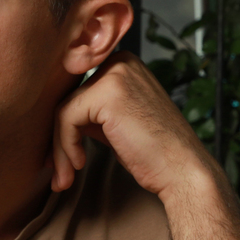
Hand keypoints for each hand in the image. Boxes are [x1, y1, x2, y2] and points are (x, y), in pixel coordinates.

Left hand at [51, 54, 217, 200]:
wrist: (183, 170)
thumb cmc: (156, 153)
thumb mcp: (119, 122)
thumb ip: (94, 112)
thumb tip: (56, 122)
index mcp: (125, 64)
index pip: (77, 90)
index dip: (64, 126)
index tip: (63, 158)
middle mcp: (121, 61)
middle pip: (67, 98)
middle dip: (59, 139)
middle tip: (60, 172)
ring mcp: (114, 74)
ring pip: (62, 110)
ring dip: (59, 149)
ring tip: (64, 178)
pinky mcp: (106, 93)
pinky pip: (66, 118)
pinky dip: (65, 146)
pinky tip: (79, 164)